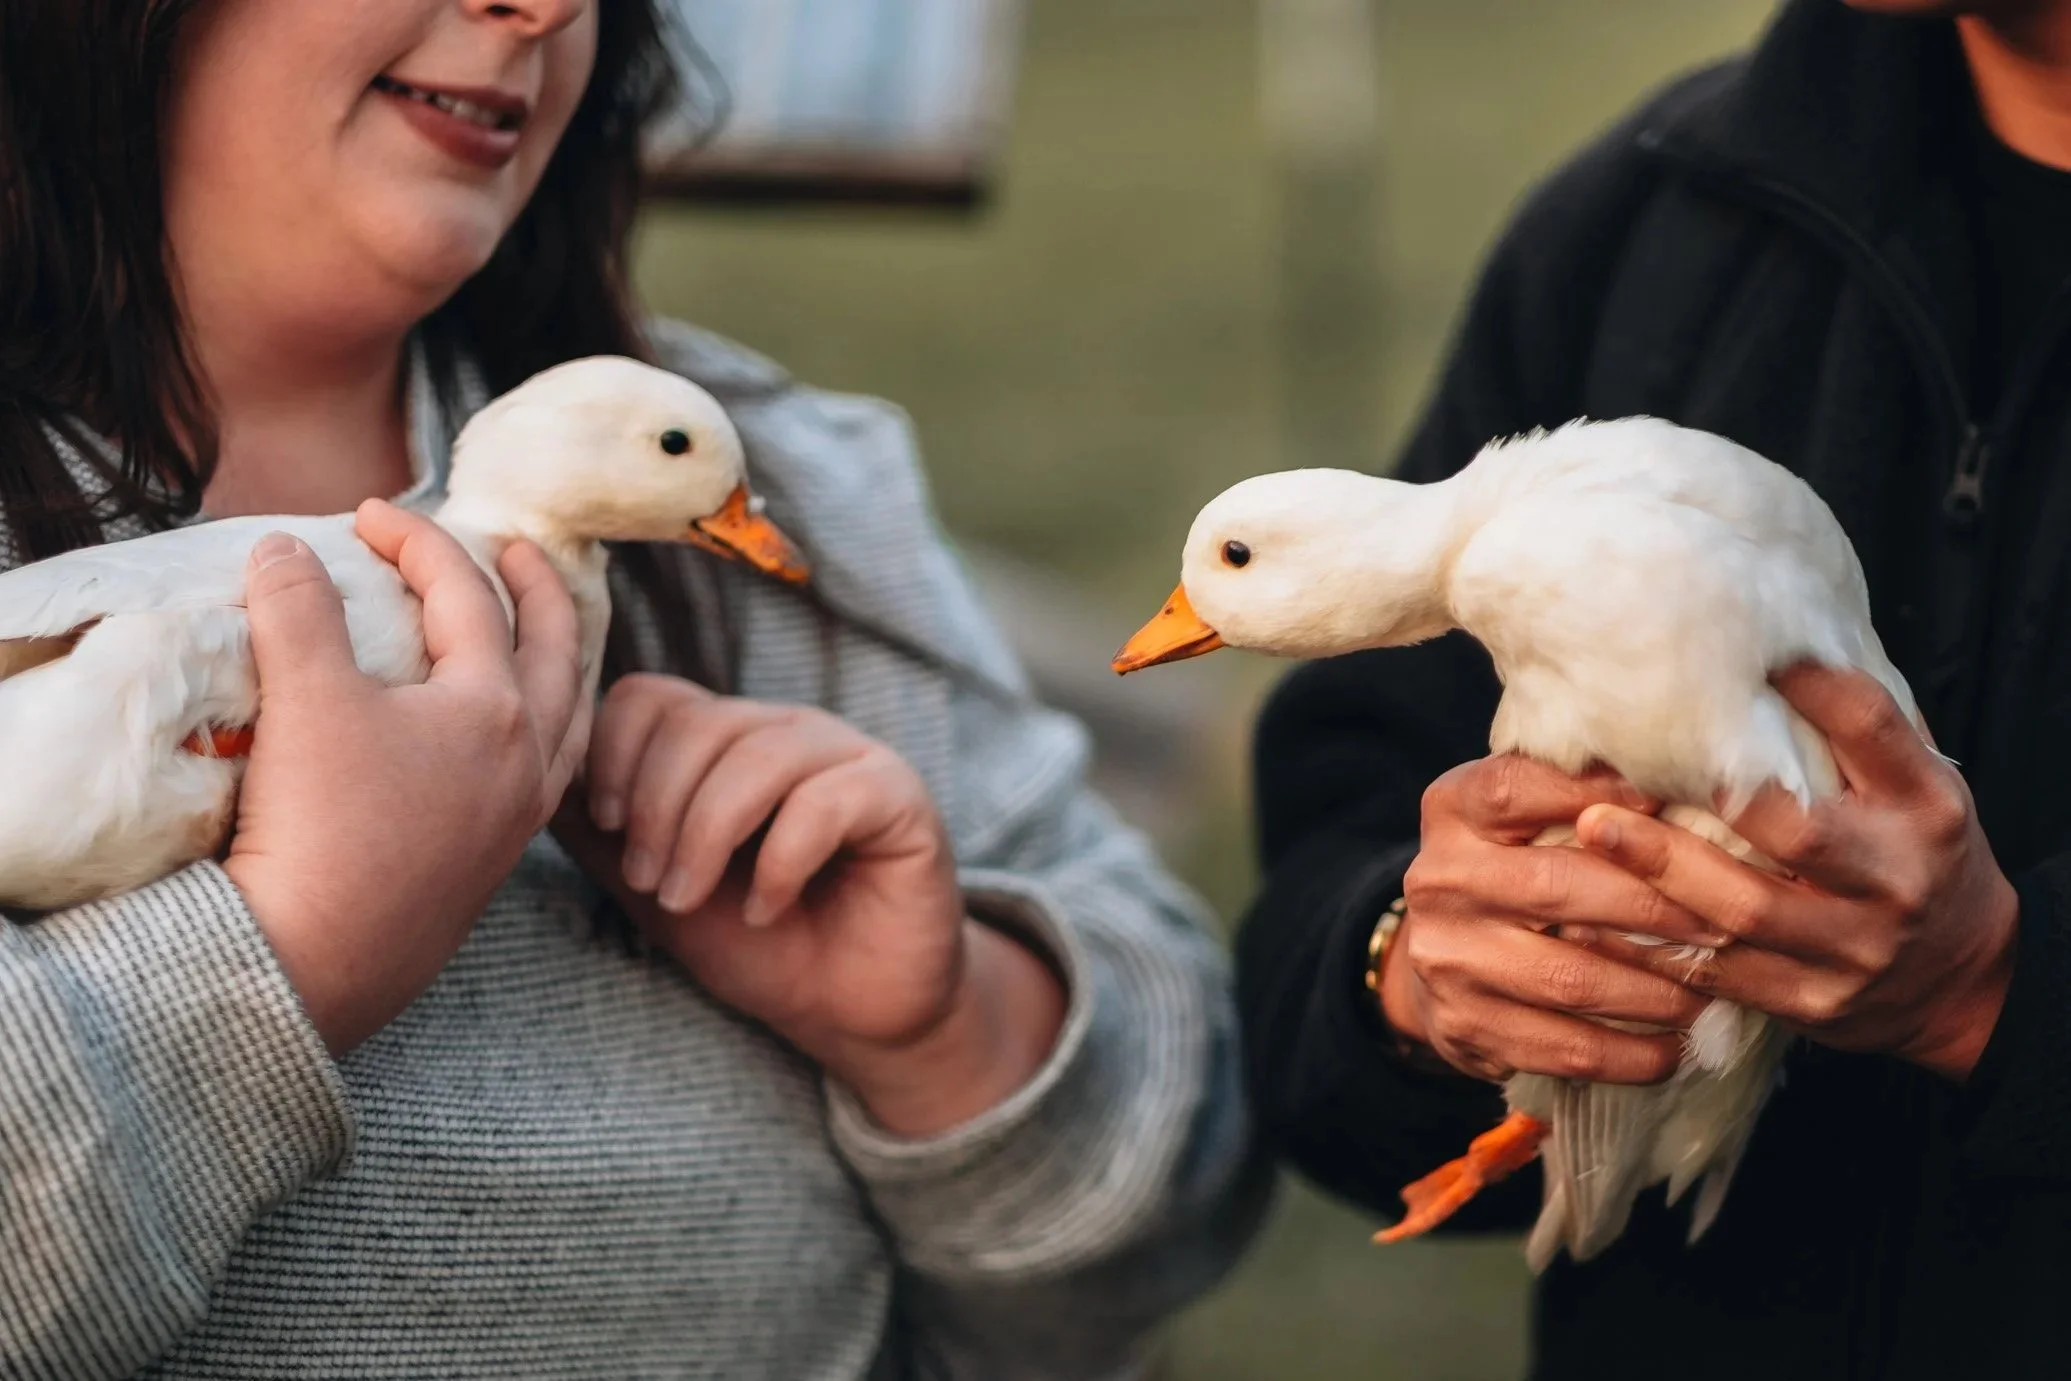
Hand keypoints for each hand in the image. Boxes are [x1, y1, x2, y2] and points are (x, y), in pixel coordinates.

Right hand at [225, 500, 589, 1054]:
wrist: (313, 962)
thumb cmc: (322, 825)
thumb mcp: (306, 698)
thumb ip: (299, 609)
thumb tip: (285, 547)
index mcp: (496, 709)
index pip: (468, 599)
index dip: (418, 542)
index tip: (370, 515)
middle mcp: (528, 760)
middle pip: (557, 652)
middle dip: (540, 591)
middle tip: (518, 550)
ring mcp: (517, 817)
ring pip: (567, 720)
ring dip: (558, 666)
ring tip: (541, 638)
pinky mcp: (490, 865)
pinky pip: (546, 777)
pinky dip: (542, 736)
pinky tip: (514, 745)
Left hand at [549, 674, 1064, 1135]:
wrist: (854, 1010)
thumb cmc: (759, 945)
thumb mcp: (658, 889)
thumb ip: (604, 836)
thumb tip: (534, 784)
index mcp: (725, 739)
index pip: (650, 696)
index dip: (613, 754)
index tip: (606, 827)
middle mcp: (786, 732)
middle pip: (696, 723)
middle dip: (654, 811)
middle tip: (651, 885)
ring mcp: (848, 757)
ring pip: (756, 757)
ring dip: (705, 838)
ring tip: (692, 900)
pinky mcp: (899, 798)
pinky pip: (824, 801)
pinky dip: (780, 862)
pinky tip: (769, 909)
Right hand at [1383, 755, 1721, 1084]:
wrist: (1446, 956)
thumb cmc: (1519, 866)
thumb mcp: (1530, 811)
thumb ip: (1586, 793)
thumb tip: (1691, 777)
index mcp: (1453, 809)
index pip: (1518, 788)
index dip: (1598, 796)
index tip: (1675, 806)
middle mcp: (1438, 879)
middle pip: (1557, 886)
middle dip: (1657, 907)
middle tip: (1729, 925)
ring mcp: (1446, 958)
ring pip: (1570, 978)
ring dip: (1657, 991)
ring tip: (1714, 989)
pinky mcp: (1464, 1026)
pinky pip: (1564, 1049)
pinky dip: (1631, 1055)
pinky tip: (1675, 1049)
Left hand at [1574, 664, 2018, 1080]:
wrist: (1961, 981)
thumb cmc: (1914, 858)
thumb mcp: (1914, 789)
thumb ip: (1856, 733)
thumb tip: (1772, 647)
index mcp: (1926, 806)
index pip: (1870, 727)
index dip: (1807, 684)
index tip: (1738, 653)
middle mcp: (1894, 876)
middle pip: (1798, 829)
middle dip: (1711, 792)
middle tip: (1628, 768)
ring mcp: (1854, 947)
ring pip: (1745, 910)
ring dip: (1659, 871)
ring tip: (1591, 833)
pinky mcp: (1812, 1000)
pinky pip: (1719, 973)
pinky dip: (1652, 945)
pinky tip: (1594, 916)